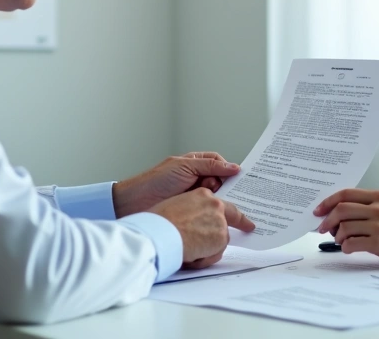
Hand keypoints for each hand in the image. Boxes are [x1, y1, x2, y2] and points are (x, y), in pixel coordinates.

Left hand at [113, 152, 240, 216]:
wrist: (135, 202)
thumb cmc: (155, 180)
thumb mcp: (184, 166)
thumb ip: (210, 165)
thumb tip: (234, 167)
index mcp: (195, 164)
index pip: (219, 164)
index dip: (230, 170)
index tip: (243, 178)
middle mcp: (196, 179)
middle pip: (221, 181)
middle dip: (229, 187)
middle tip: (240, 194)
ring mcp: (194, 195)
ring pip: (216, 197)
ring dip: (222, 200)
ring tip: (228, 204)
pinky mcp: (191, 211)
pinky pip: (208, 210)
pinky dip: (215, 212)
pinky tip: (220, 215)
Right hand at [149, 188, 254, 265]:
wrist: (160, 233)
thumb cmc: (159, 221)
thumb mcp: (176, 206)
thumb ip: (191, 212)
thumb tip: (193, 223)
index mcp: (202, 195)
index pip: (223, 205)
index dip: (234, 215)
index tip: (246, 221)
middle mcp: (215, 206)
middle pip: (225, 223)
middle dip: (224, 233)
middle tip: (247, 229)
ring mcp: (220, 222)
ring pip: (220, 241)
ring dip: (207, 250)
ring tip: (188, 250)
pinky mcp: (221, 238)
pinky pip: (216, 253)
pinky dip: (204, 259)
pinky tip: (191, 256)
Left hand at [313, 189, 378, 266]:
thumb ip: (368, 205)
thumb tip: (340, 212)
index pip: (346, 194)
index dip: (328, 202)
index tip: (319, 210)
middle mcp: (378, 208)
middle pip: (341, 209)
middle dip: (327, 220)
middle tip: (323, 228)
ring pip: (344, 227)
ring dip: (337, 235)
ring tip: (340, 240)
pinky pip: (352, 243)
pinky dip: (345, 247)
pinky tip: (348, 248)